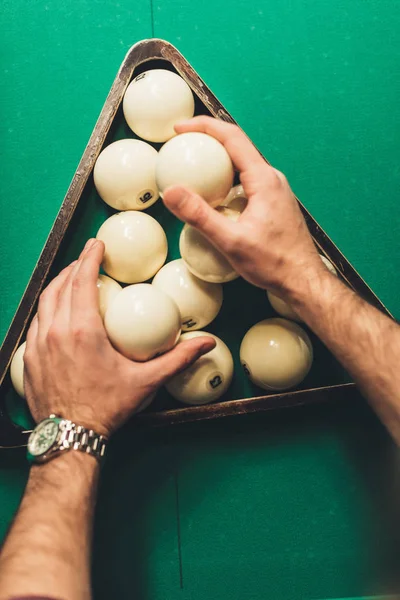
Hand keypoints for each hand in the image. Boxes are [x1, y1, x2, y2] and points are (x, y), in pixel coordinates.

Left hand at [23, 239, 214, 436]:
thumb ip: (177, 359)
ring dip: (58, 285)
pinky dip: (48, 308)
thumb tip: (206, 344)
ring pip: (44, 301)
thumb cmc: (106, 408)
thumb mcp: (146, 382)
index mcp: (82, 330)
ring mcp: (39, 344)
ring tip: (71, 278)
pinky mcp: (30, 357)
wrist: (70, 437)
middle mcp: (55, 331)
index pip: (82, 281)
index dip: (89, 258)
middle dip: (73, 266)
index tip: (96, 244)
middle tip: (87, 257)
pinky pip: (37, 321)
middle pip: (60, 285)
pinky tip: (58, 311)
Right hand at [163, 116, 323, 294]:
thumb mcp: (231, 241)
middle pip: (237, 147)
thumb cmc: (274, 263)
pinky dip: (226, 181)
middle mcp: (272, 179)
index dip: (204, 127)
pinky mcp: (273, 203)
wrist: (302, 280)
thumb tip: (171, 192)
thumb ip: (200, 216)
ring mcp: (274, 190)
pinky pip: (246, 182)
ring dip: (217, 163)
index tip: (180, 129)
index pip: (233, 137)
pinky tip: (213, 198)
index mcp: (264, 180)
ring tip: (192, 171)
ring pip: (241, 165)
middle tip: (182, 147)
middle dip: (208, 142)